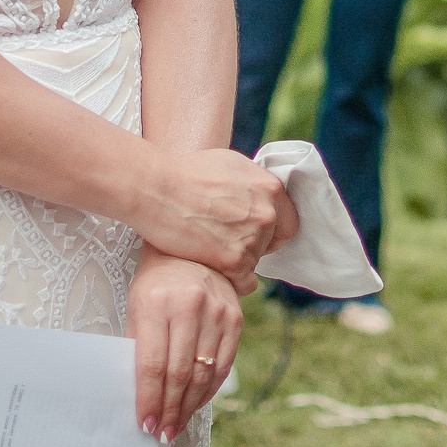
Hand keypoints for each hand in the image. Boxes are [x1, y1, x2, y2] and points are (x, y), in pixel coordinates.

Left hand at [128, 248, 242, 444]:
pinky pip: (223, 364)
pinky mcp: (235, 317)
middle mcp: (189, 305)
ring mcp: (217, 311)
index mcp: (156, 303)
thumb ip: (139, 348)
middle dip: (169, 409)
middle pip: (179, 373)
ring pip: (203, 373)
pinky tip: (196, 403)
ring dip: (189, 406)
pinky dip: (209, 390)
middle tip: (161, 432)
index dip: (149, 399)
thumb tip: (143, 398)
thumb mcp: (137, 308)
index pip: (152, 364)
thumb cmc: (155, 284)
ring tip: (177, 424)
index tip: (145, 424)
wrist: (190, 251)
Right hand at [131, 147, 298, 291]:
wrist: (157, 190)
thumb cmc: (186, 172)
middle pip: (270, 243)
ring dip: (236, 260)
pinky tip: (214, 270)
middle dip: (252, 243)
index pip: (288, 222)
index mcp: (271, 188)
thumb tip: (261, 196)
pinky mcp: (234, 261)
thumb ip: (253, 183)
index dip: (272, 229)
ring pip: (254, 262)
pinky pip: (243, 282)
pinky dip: (231, 281)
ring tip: (210, 249)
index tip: (253, 231)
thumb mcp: (230, 164)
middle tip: (224, 239)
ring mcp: (252, 239)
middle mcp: (267, 214)